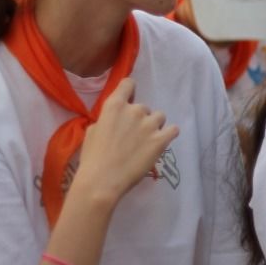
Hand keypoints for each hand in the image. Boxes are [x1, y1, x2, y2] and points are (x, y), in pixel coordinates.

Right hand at [74, 79, 178, 202]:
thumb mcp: (92, 131)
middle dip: (140, 119)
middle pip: (144, 107)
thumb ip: (107, 119)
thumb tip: (116, 120)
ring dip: (154, 126)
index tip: (130, 100)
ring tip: (146, 142)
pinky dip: (169, 134)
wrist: (102, 180)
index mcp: (114, 105)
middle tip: (133, 137)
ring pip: (159, 117)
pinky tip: (161, 142)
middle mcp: (135, 110)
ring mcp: (150, 124)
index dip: (130, 91)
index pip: (128, 84)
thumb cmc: (92, 157)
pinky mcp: (161, 139)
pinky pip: (173, 130)